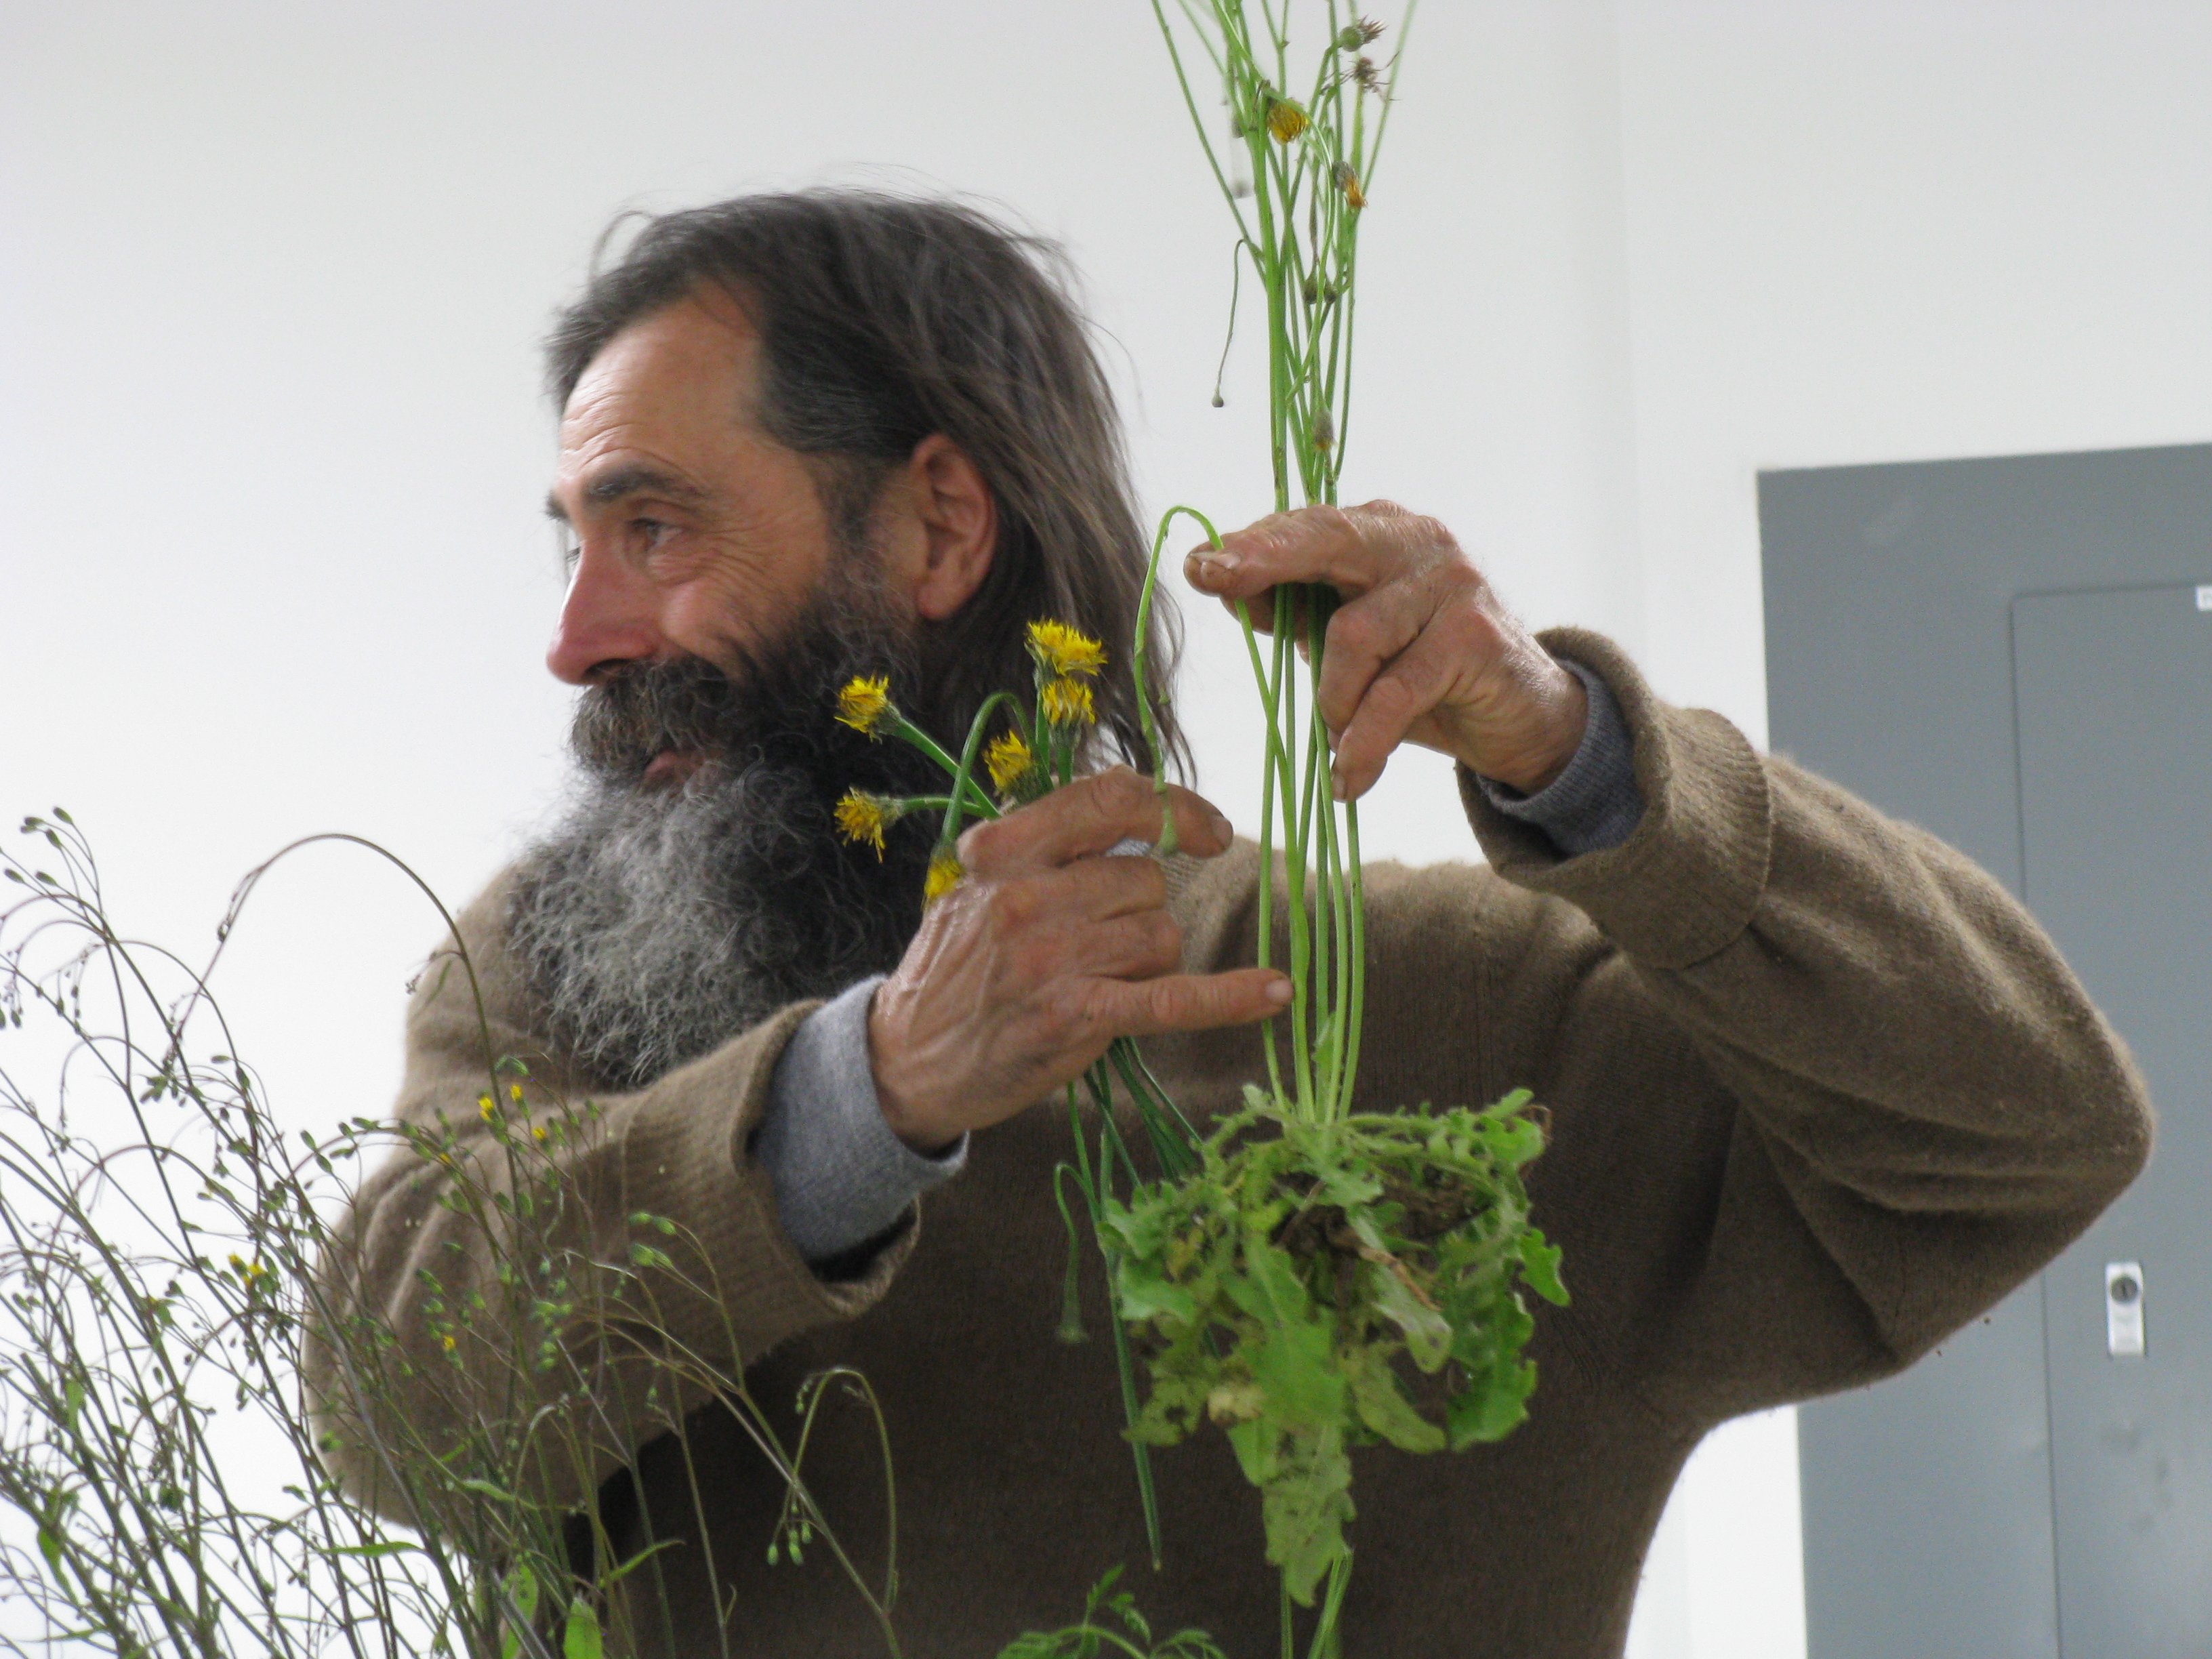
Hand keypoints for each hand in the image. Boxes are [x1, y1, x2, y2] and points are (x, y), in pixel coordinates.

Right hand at [868, 767, 1291, 1150]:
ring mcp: (1050, 958)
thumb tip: (1136, 799)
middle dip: (1140, 910)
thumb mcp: (980, 884)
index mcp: (1003, 850)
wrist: (907, 1059)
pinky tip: (1274, 992)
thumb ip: (1048, 842)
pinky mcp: (1074, 1017)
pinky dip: (1229, 996)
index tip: (1208, 828)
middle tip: (1097, 943)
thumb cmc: (955, 967)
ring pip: (1160, 935)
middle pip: (1144, 879)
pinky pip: (1172, 998)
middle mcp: (1025, 896)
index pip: (1109, 800)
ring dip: (1147, 960)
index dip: (1174, 806)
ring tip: (1095, 980)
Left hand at [1184, 501, 1587, 798]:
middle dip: (1267, 559)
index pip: (1305, 529)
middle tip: (1217, 579)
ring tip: (1337, 740)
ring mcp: (1450, 583)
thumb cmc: (1422, 677)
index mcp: (1377, 534)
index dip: (1250, 545)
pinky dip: (1363, 741)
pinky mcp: (1474, 635)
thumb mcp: (1350, 647)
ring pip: (1354, 634)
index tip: (1198, 566)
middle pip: (1328, 540)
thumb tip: (1229, 593)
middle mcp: (1415, 542)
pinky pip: (1394, 693)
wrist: (1521, 716)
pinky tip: (1350, 775)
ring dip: (1332, 700)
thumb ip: (1298, 616)